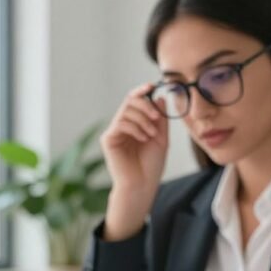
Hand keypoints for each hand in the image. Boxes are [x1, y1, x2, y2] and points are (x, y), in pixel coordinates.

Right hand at [100, 83, 169, 240]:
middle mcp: (122, 126)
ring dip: (143, 119)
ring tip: (152, 134)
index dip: (142, 91)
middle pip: (129, 101)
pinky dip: (135, 128)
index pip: (135, 101)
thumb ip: (160, 118)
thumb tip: (159, 97)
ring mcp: (114, 132)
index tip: (152, 85)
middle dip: (144, 104)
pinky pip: (121, 123)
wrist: (142, 185)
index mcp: (134, 124)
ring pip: (126, 111)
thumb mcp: (161, 138)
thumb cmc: (151, 166)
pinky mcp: (108, 140)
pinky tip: (143, 138)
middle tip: (156, 116)